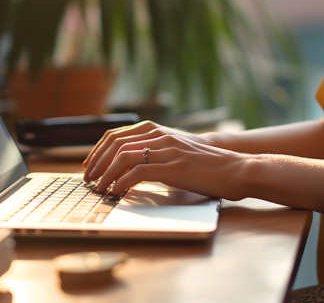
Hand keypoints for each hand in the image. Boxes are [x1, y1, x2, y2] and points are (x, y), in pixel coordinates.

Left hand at [83, 121, 209, 181]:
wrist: (234, 168)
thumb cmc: (206, 164)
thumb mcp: (176, 152)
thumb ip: (155, 153)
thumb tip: (129, 167)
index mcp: (158, 131)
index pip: (117, 135)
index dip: (98, 150)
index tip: (89, 164)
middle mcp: (159, 137)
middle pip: (116, 144)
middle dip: (98, 162)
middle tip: (88, 179)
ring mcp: (166, 151)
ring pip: (124, 157)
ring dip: (106, 173)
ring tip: (99, 188)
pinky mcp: (173, 167)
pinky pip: (139, 172)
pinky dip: (122, 182)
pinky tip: (117, 191)